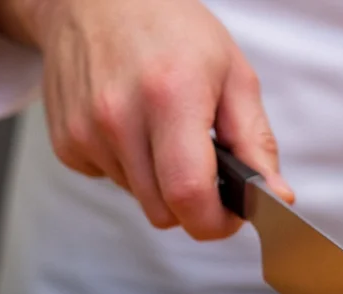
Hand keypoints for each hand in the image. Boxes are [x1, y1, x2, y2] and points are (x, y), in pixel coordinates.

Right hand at [0, 0, 293, 237]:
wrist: (97, 0)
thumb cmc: (173, 30)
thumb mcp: (233, 75)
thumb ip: (256, 143)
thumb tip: (277, 196)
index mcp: (170, 96)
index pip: (190, 195)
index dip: (216, 222)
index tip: (230, 217)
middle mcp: (119, 116)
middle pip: (164, 212)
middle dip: (191, 205)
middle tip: (204, 170)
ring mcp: (85, 131)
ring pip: (139, 200)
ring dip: (159, 183)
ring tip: (164, 133)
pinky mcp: (65, 142)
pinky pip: (110, 182)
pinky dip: (129, 168)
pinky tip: (133, 128)